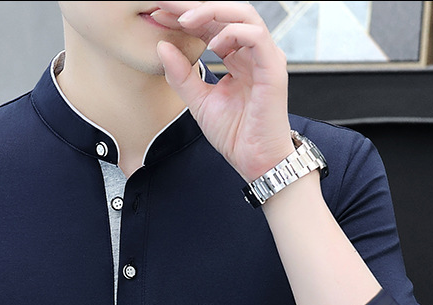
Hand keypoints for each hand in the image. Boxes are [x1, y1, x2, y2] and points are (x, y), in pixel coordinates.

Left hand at [153, 1, 292, 181]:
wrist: (255, 161)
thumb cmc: (236, 135)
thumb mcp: (198, 102)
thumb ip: (181, 76)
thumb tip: (162, 47)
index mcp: (236, 57)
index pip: (211, 26)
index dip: (185, 17)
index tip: (159, 15)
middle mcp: (252, 52)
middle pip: (226, 13)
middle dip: (194, 6)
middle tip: (166, 5)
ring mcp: (265, 57)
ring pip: (244, 15)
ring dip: (212, 12)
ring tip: (185, 20)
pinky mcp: (273, 68)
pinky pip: (256, 36)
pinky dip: (233, 34)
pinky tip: (213, 45)